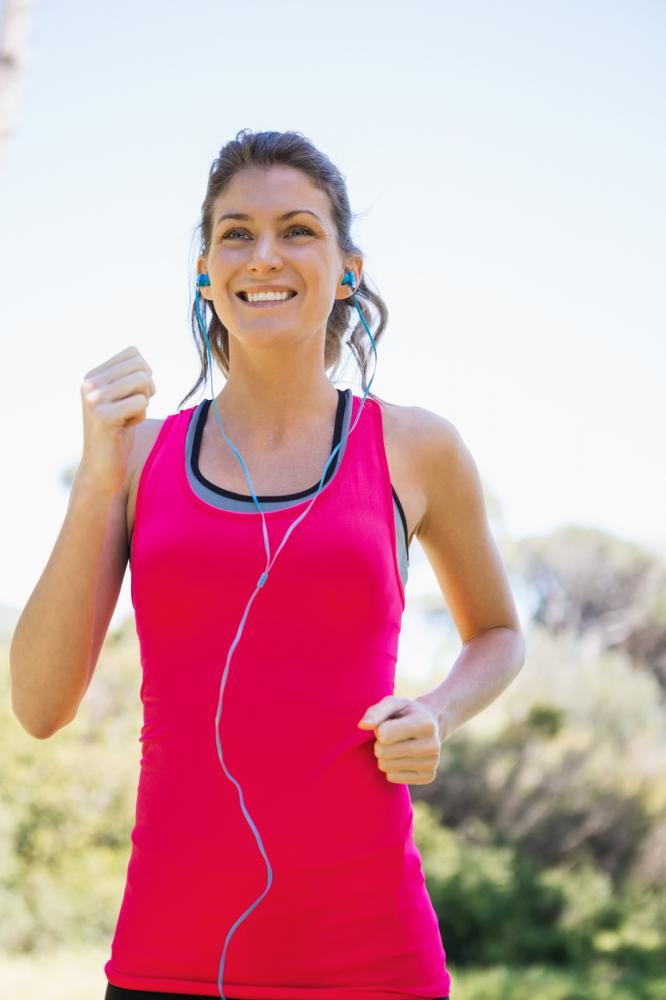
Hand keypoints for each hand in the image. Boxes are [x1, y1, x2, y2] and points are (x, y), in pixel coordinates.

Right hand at [79, 345, 155, 494]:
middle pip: (140, 365)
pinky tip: (125, 428)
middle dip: (148, 387)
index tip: (134, 395)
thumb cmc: (117, 433)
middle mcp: (89, 383)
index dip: (144, 373)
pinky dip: (141, 416)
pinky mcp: (103, 416)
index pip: (133, 353)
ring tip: (130, 417)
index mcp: (92, 375)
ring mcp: (94, 398)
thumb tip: (142, 360)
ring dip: (145, 402)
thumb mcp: (119, 399)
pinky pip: (141, 403)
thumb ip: (127, 377)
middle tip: (137, 407)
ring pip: (142, 381)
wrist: (101, 468)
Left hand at [357, 696, 441, 784]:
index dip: (379, 729)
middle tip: (389, 738)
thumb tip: (362, 725)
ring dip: (384, 757)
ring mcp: (432, 763)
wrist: (431, 724)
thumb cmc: (405, 712)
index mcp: (425, 723)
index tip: (387, 725)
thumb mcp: (392, 703)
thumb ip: (376, 712)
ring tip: (396, 746)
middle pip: (383, 753)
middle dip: (379, 744)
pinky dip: (391, 768)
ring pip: (387, 767)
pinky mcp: (428, 776)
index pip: (384, 735)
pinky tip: (402, 757)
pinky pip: (393, 778)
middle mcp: (432, 745)